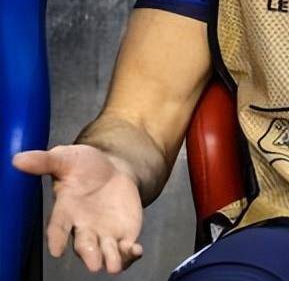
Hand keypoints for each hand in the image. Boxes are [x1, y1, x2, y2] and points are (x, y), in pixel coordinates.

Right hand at [12, 145, 144, 272]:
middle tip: (94, 264)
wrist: (113, 170)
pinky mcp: (123, 234)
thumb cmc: (84, 166)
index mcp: (66, 211)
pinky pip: (125, 249)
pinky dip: (131, 253)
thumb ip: (46, 162)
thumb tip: (18, 159)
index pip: (58, 228)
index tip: (56, 250)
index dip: (56, 239)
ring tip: (115, 265)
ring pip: (105, 253)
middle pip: (84, 246)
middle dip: (89, 255)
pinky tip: (136, 250)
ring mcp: (103, 233)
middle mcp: (83, 227)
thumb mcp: (67, 158)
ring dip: (110, 260)